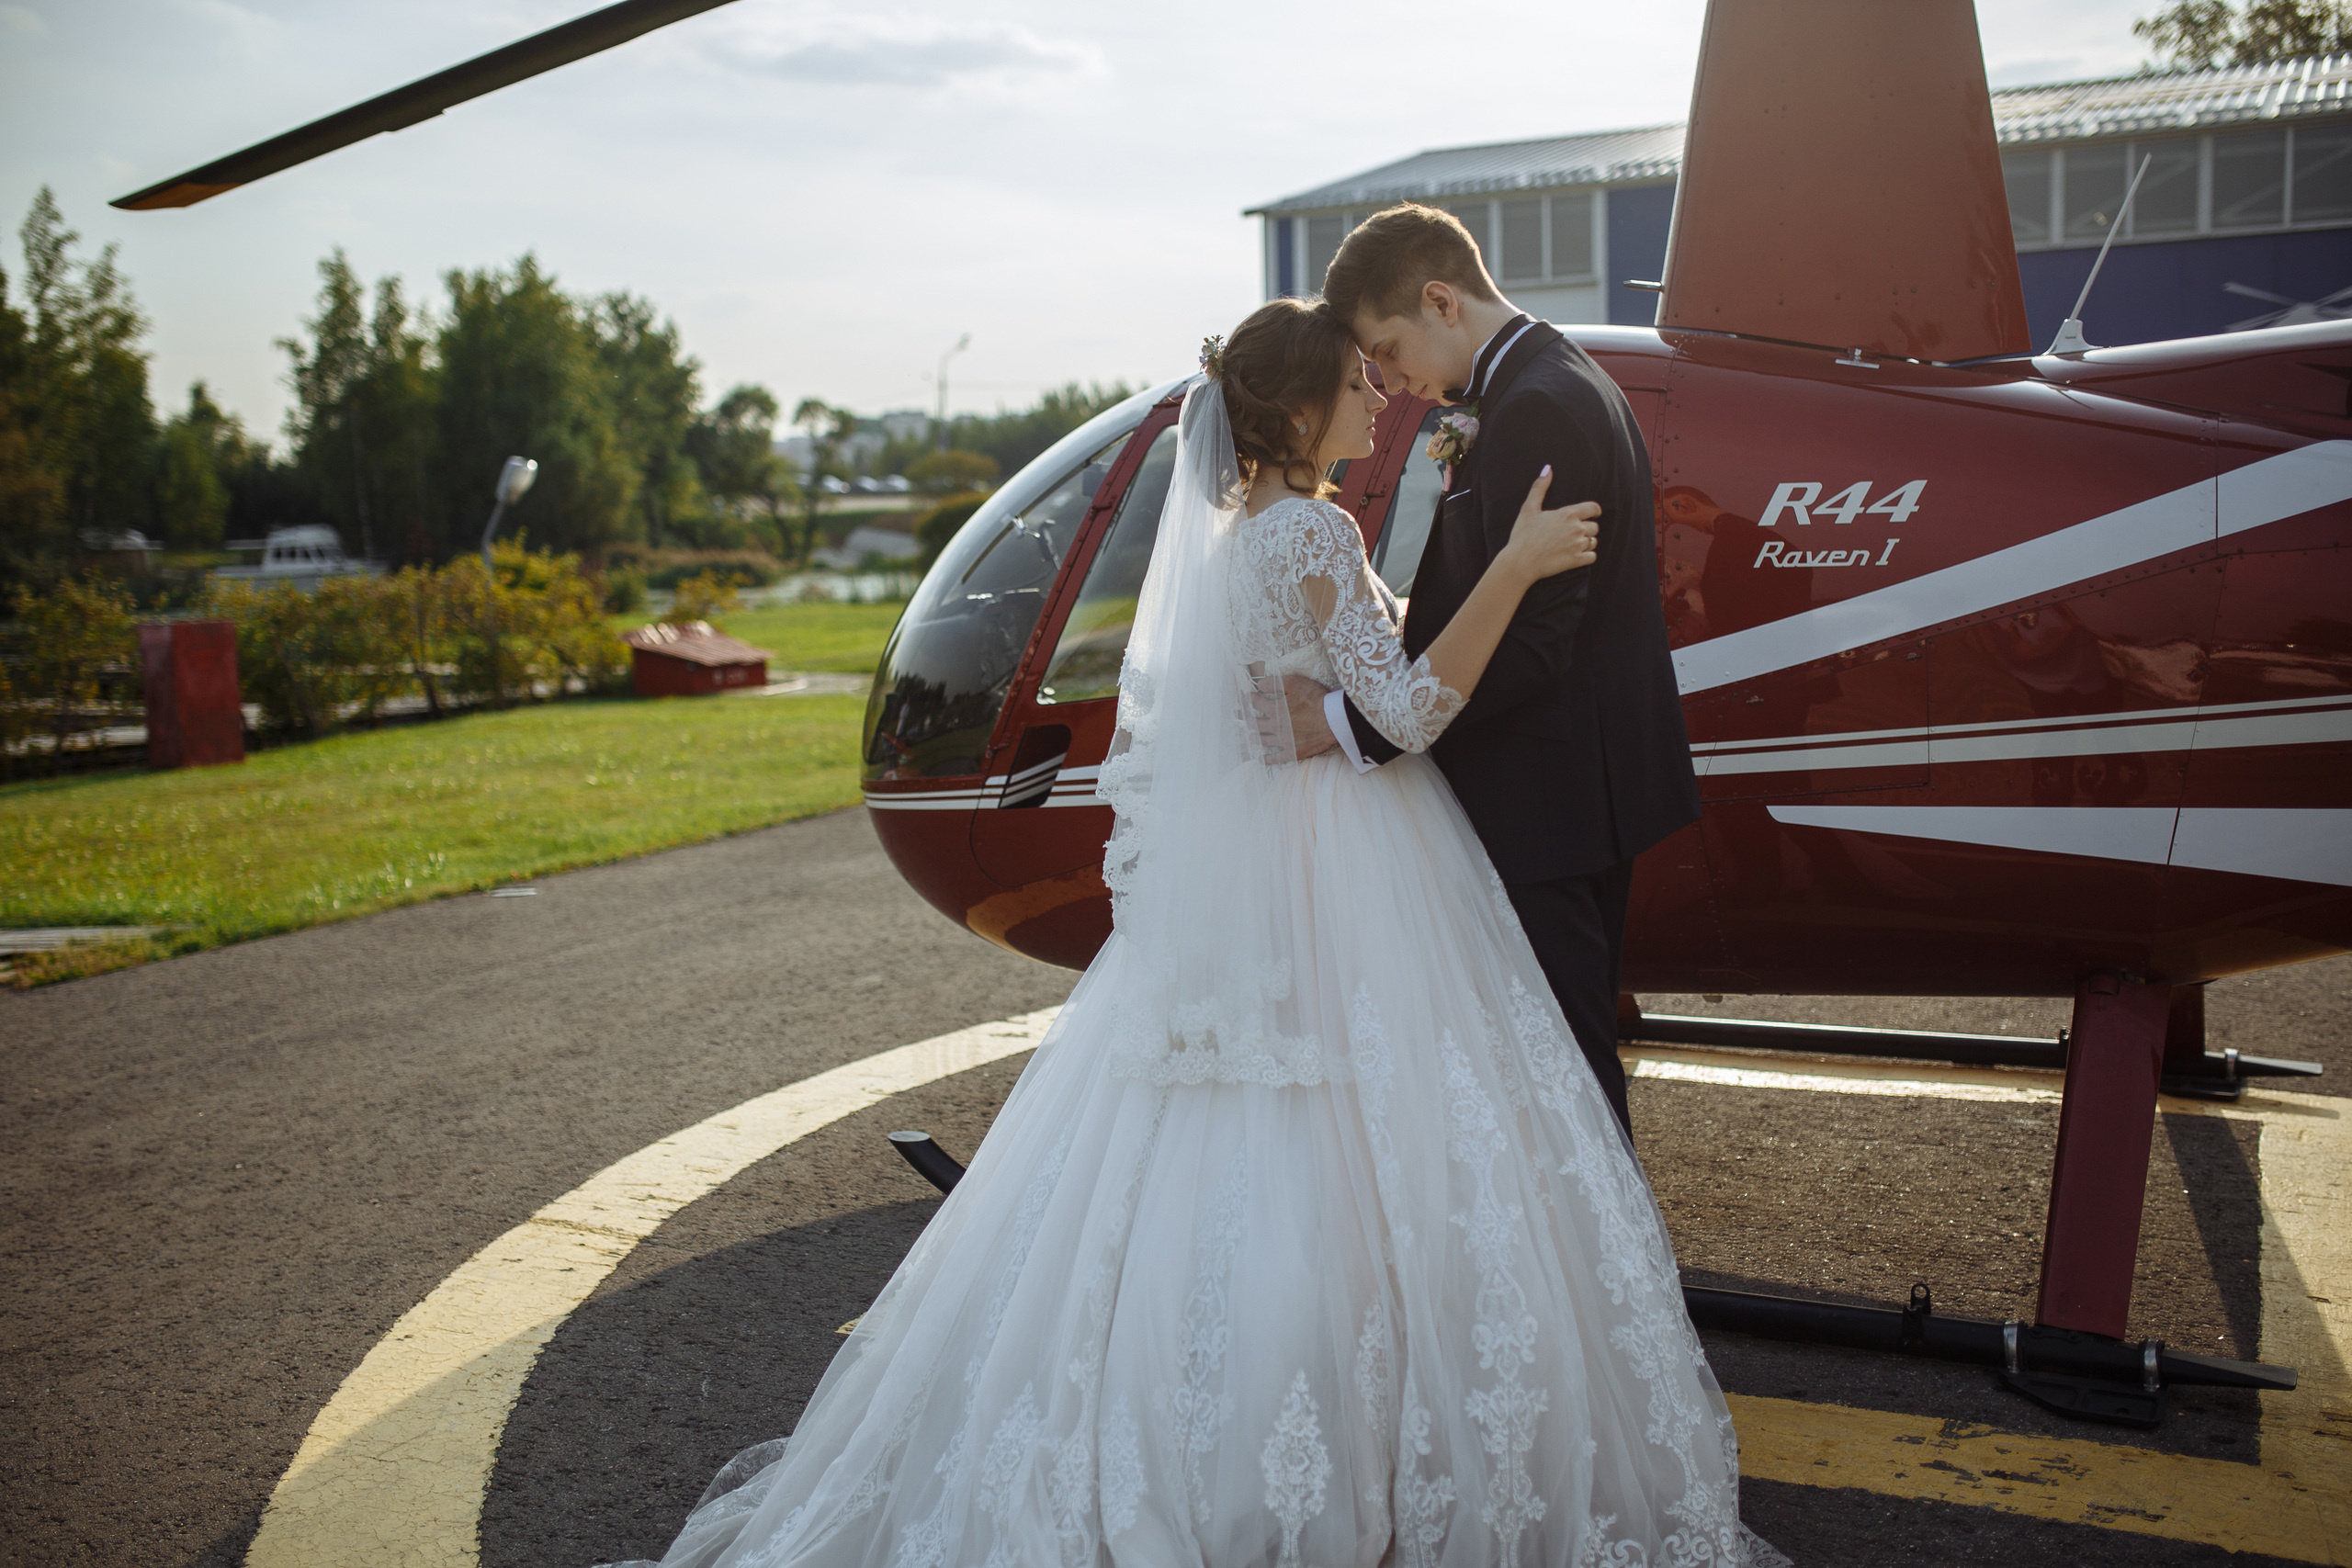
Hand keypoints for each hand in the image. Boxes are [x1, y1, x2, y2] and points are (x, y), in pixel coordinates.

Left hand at [1251, 673, 1338, 759]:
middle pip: (1255, 724)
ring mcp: (1283, 740)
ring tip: (1247, 739)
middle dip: (1245, 719)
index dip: (1249, 699)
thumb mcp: (1295, 682)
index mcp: (1275, 709)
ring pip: (1262, 741)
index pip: (1255, 703)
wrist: (1334, 719)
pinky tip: (1260, 759)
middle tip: (1238, 718)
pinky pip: (1275, 758)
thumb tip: (1259, 684)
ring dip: (1253, 739)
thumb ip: (1275, 682)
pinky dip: (1266, 759)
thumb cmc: (1316, 699)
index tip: (1247, 697)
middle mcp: (1275, 726)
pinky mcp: (1293, 751)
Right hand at [1499, 465, 1599, 583]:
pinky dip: (1586, 556)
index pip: (1594, 508)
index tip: (1592, 515)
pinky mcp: (1576, 560)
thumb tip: (1547, 469)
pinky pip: (1592, 556)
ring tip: (1571, 545)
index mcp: (1568, 514)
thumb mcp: (1528, 508)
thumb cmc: (1522, 535)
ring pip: (1593, 541)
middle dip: (1586, 529)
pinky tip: (1574, 555)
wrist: (1520, 562)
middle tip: (1572, 534)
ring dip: (1586, 543)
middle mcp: (1576, 528)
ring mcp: (1578, 545)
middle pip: (1595, 527)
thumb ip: (1540, 488)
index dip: (1594, 511)